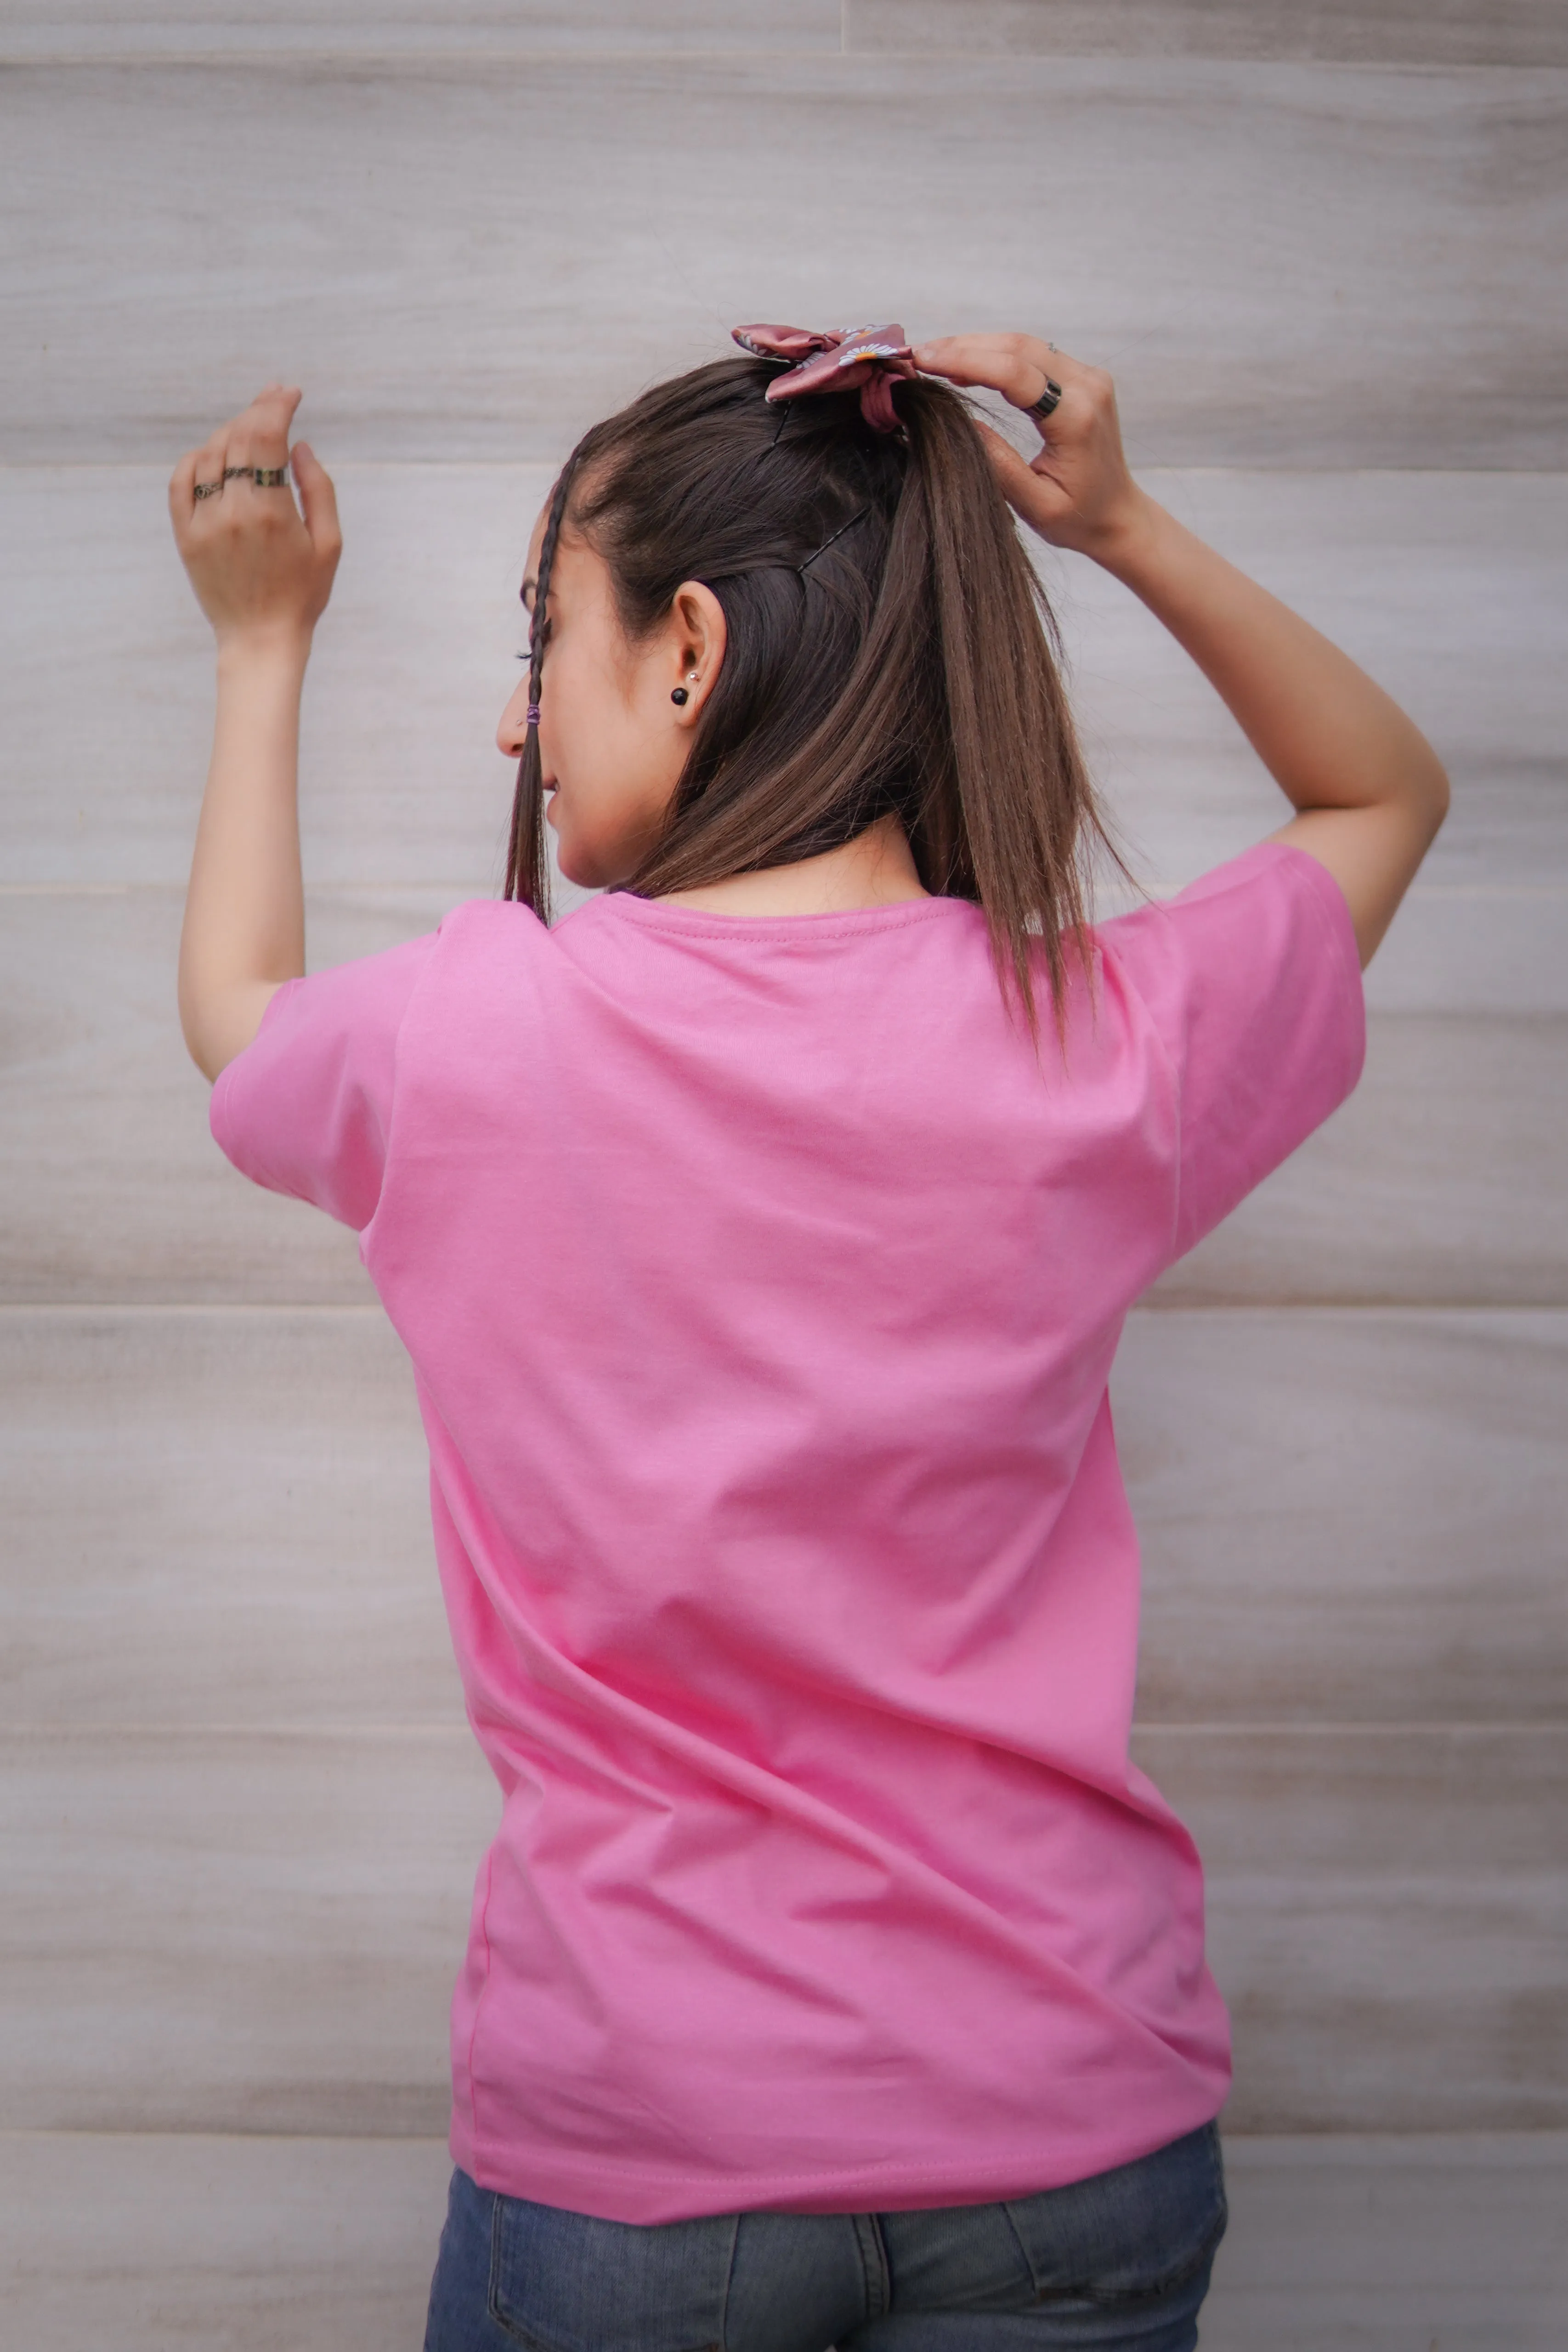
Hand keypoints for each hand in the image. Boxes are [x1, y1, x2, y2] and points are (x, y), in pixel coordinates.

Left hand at [169, 384, 341, 651]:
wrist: (260, 639)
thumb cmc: (302, 595)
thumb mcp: (329, 544)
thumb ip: (318, 489)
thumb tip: (298, 446)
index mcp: (271, 511)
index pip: (266, 435)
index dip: (277, 405)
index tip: (290, 393)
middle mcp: (232, 511)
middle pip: (238, 437)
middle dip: (257, 410)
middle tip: (274, 398)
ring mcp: (203, 522)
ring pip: (210, 453)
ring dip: (231, 432)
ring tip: (251, 429)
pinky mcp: (186, 535)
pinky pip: (182, 481)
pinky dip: (197, 458)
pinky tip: (215, 453)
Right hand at [912, 334, 1144, 561]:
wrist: (1118, 515)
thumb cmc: (1078, 518)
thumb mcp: (1036, 505)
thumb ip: (1000, 465)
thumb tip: (961, 422)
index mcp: (1077, 418)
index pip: (1016, 373)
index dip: (967, 361)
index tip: (926, 360)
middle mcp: (1088, 387)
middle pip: (1019, 347)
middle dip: (965, 346)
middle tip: (920, 354)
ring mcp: (1088, 377)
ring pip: (1025, 344)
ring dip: (978, 346)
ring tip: (935, 358)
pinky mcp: (1082, 378)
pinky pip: (1034, 354)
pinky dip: (997, 355)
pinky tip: (966, 365)